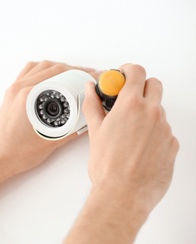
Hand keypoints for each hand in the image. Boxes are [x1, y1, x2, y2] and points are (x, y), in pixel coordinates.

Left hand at [0, 60, 97, 178]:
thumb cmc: (17, 153)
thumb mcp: (52, 140)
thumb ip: (73, 128)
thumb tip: (88, 117)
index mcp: (28, 97)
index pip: (61, 76)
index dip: (80, 75)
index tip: (92, 77)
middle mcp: (20, 89)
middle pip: (52, 68)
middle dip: (74, 70)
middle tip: (88, 75)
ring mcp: (14, 89)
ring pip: (40, 67)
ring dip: (59, 68)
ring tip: (74, 74)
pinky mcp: (12, 93)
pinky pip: (28, 72)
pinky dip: (43, 70)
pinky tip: (52, 75)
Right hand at [83, 63, 179, 212]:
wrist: (123, 194)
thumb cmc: (108, 167)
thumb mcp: (95, 132)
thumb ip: (93, 105)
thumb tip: (90, 90)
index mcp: (130, 106)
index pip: (136, 72)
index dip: (127, 70)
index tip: (121, 75)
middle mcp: (152, 114)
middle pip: (154, 85)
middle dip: (140, 86)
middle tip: (125, 99)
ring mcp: (165, 129)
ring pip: (158, 109)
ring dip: (146, 112)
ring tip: (128, 132)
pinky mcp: (172, 145)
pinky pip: (164, 131)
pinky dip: (153, 133)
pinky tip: (139, 147)